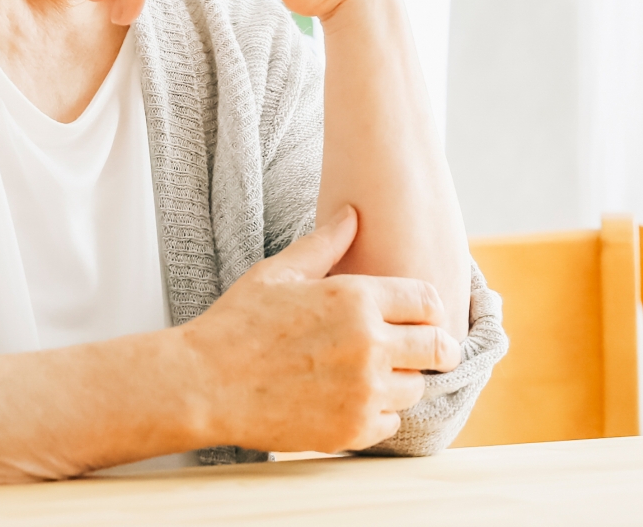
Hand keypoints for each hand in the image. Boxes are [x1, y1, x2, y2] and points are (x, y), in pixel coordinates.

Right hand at [178, 207, 460, 453]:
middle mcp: (368, 344)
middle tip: (425, 351)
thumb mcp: (280, 272)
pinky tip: (352, 400)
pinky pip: (391, 423)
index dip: (430, 309)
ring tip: (374, 374)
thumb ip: (325, 243)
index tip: (423, 317)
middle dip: (437, 349)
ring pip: (417, 388)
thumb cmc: (238, 323)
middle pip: (438, 349)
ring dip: (403, 381)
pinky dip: (379, 414)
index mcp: (355, 298)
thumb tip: (353, 213)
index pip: (428, 301)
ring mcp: (362, 391)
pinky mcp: (351, 429)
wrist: (204, 384)